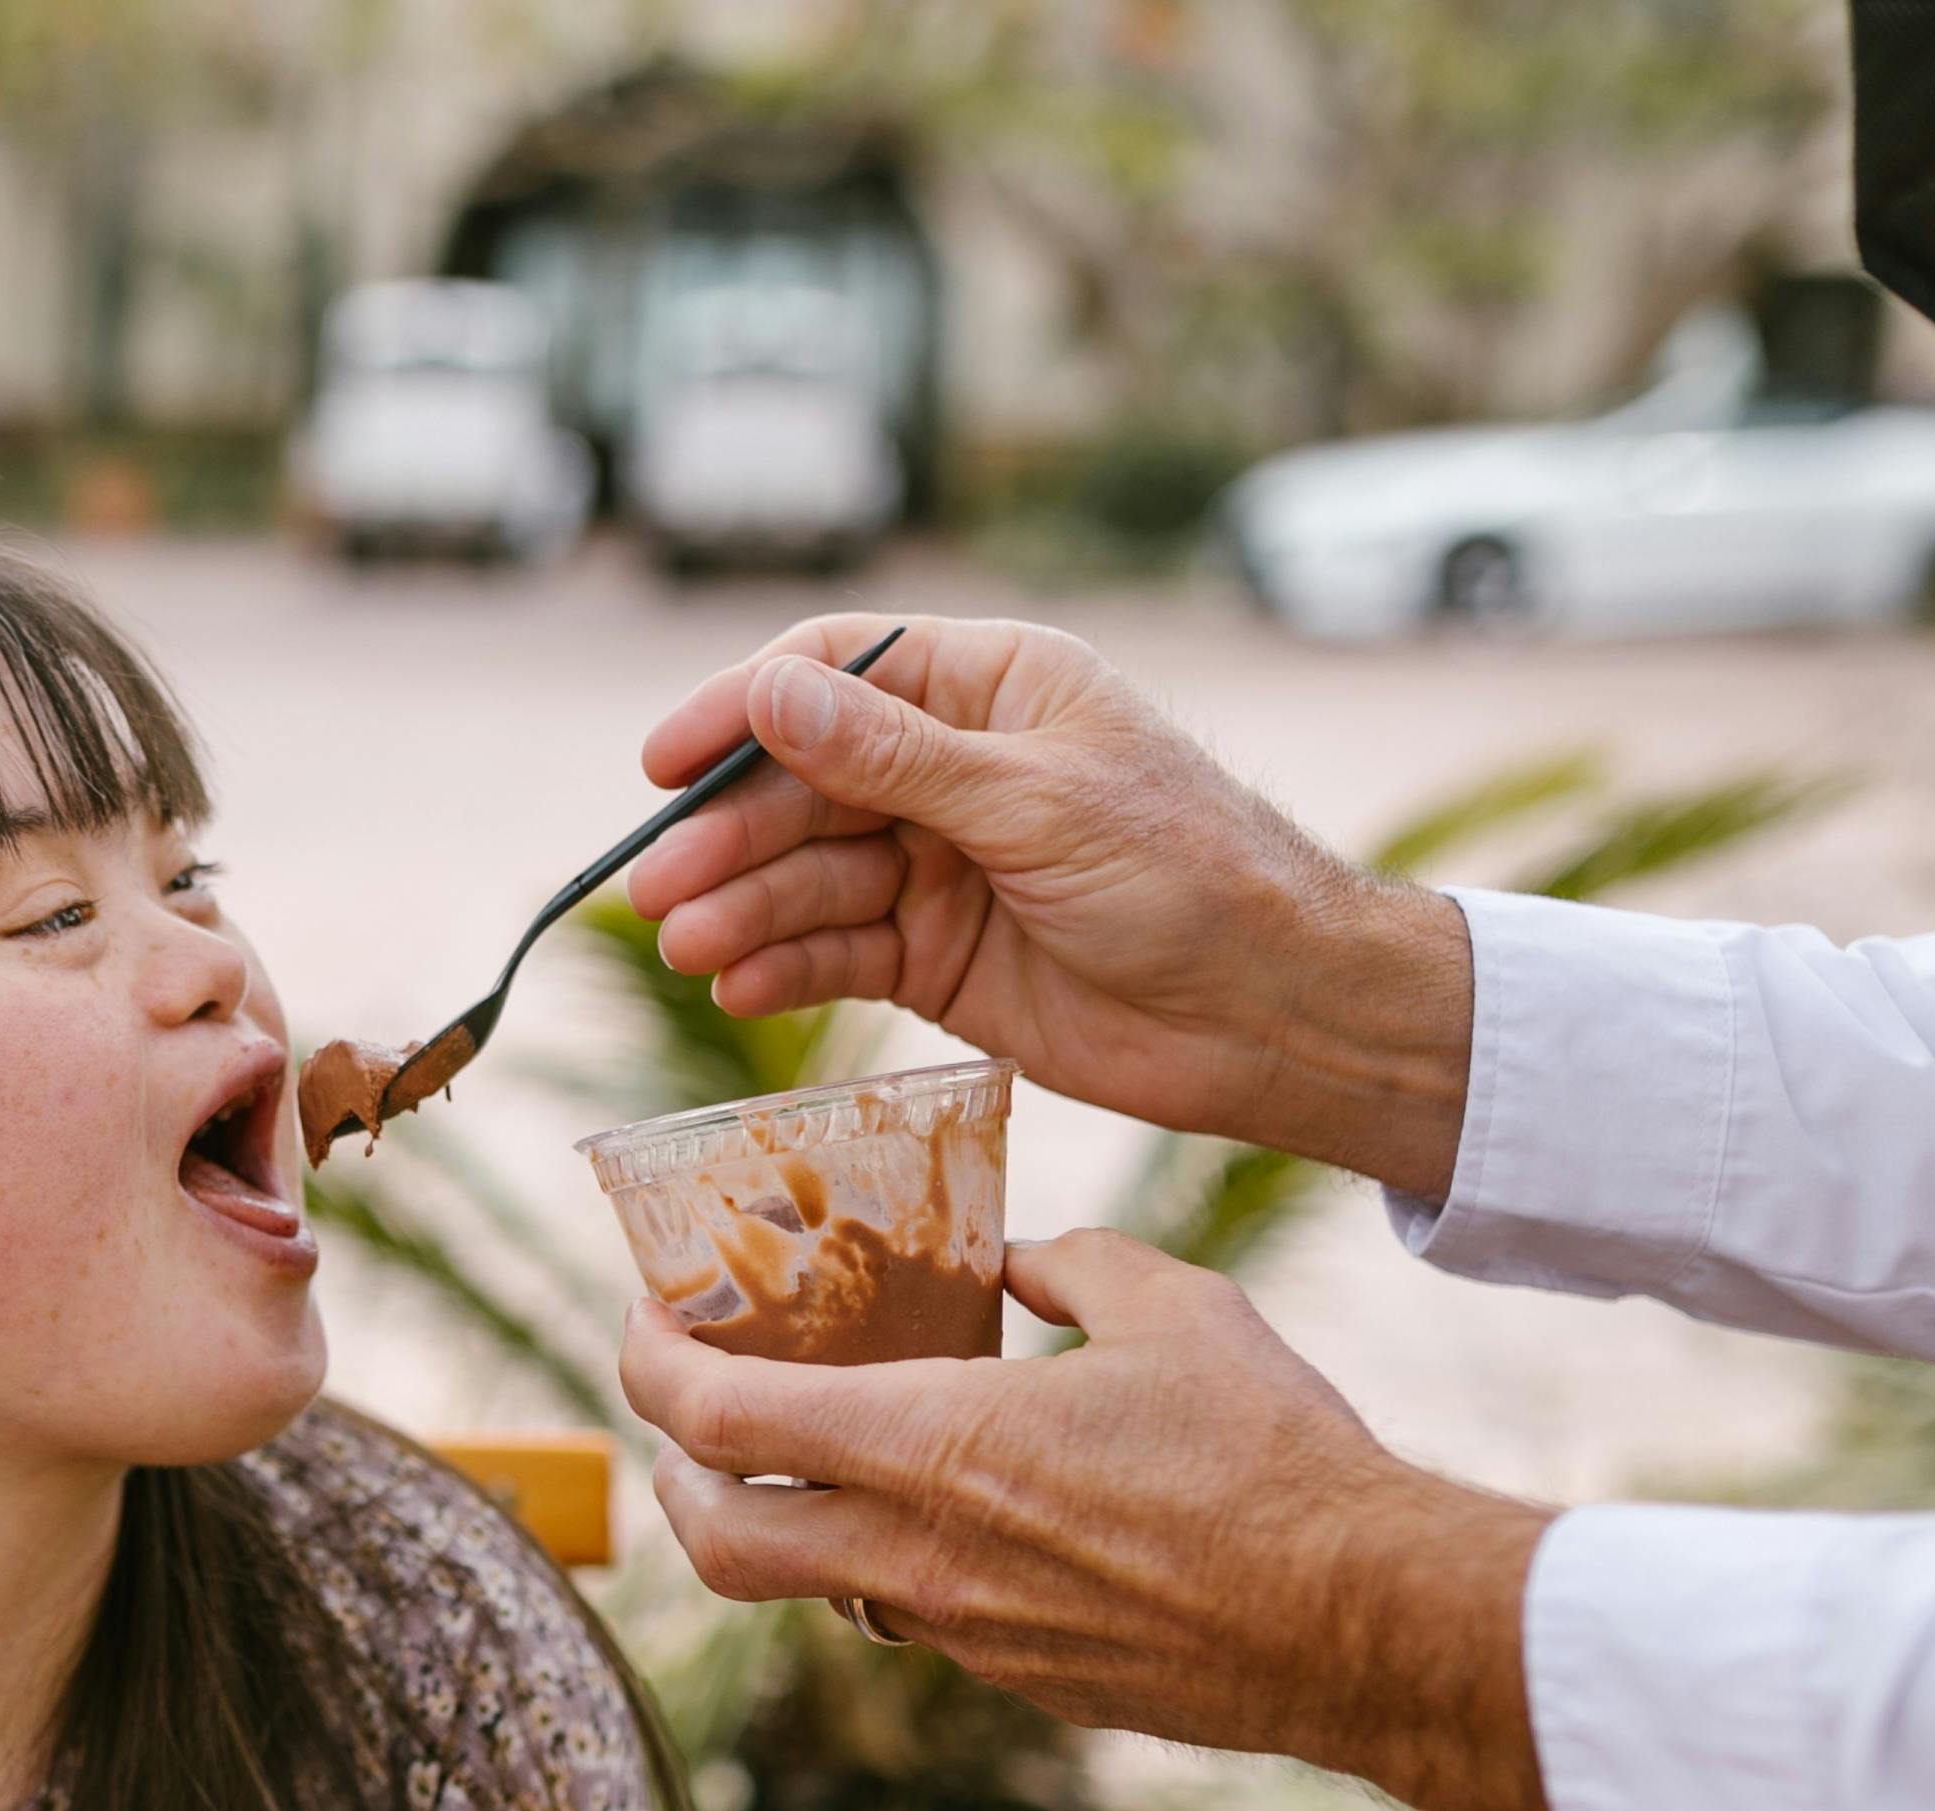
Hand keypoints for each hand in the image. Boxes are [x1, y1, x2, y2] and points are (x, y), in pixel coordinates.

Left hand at [614, 1231, 1555, 1810]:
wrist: (1362, 1622)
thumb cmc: (1273, 1454)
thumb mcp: (1172, 1309)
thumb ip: (1073, 1268)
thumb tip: (1022, 1258)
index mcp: (929, 1447)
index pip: (717, 1419)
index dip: (648, 1367)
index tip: (641, 1325)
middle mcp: (918, 1555)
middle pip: (718, 1543)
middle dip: (674, 1482)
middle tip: (686, 1427)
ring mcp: (965, 1635)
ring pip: (820, 1590)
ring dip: (794, 1527)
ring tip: (817, 1463)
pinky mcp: (1022, 1682)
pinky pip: (921, 1621)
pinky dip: (904, 1565)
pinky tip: (960, 1516)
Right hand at [623, 614, 1477, 1198]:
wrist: (1274, 1014)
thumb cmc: (1190, 876)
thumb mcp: (1035, 803)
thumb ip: (893, 757)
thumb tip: (770, 692)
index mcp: (992, 690)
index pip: (836, 672)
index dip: (743, 710)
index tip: (665, 763)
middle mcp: (955, 769)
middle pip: (802, 785)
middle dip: (730, 836)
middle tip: (659, 890)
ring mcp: (939, 865)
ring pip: (809, 875)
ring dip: (745, 911)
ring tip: (694, 951)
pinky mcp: (934, 958)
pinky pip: (836, 952)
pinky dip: (785, 968)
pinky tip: (742, 986)